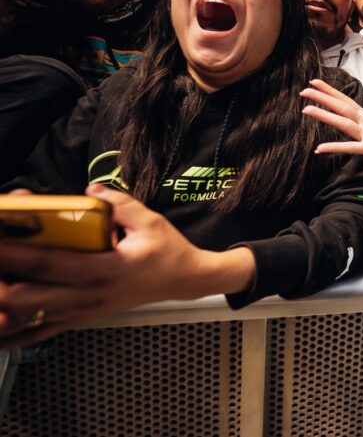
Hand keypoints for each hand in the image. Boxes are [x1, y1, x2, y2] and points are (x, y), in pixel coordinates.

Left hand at [0, 185, 231, 347]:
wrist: (185, 281)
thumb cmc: (167, 251)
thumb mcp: (150, 221)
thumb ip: (119, 203)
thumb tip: (90, 189)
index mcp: (105, 270)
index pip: (49, 263)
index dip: (14, 254)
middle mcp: (89, 296)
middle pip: (25, 298)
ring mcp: (83, 310)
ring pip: (27, 317)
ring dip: (2, 304)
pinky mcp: (81, 317)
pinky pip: (39, 332)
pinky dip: (13, 332)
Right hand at [301, 79, 362, 171]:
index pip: (345, 101)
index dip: (331, 91)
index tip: (315, 82)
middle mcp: (362, 126)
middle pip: (339, 109)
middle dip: (322, 100)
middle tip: (303, 91)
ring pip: (342, 124)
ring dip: (325, 116)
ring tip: (306, 109)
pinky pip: (351, 147)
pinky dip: (335, 147)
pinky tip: (320, 148)